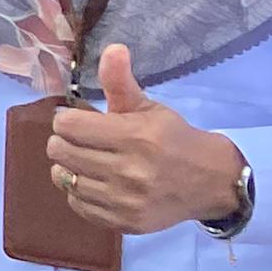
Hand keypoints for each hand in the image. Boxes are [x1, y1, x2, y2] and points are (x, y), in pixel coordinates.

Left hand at [48, 44, 252, 237]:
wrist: (211, 182)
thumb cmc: (173, 139)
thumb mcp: (148, 107)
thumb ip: (120, 81)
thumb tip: (112, 48)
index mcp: (134, 137)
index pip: (68, 125)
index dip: (66, 119)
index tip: (76, 120)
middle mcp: (129, 171)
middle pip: (60, 152)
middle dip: (63, 141)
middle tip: (78, 140)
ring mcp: (126, 200)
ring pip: (65, 179)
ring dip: (68, 167)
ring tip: (84, 160)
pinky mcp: (125, 223)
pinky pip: (77, 205)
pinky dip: (78, 192)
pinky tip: (92, 182)